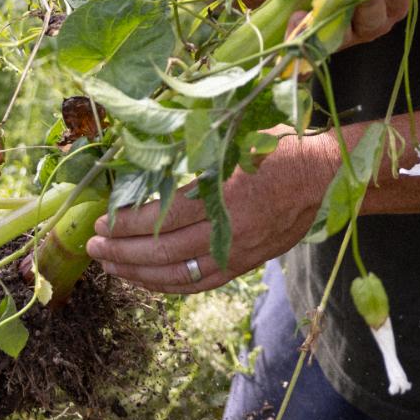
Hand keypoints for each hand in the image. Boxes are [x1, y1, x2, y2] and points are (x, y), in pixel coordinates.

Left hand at [85, 136, 324, 295]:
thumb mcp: (238, 135)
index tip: (102, 221)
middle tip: (94, 246)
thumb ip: (197, 146)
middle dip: (123, 251)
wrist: (325, 176)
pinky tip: (146, 279)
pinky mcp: (246, 263)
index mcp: (226, 194)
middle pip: (165, 251)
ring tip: (111, 265)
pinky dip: (169, 285)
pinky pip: (201, 282)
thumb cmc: (280, 147)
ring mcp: (239, 252)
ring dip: (139, 273)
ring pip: (179, 274)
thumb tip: (147, 147)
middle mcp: (231, 230)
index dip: (129, 224)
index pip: (164, 218)